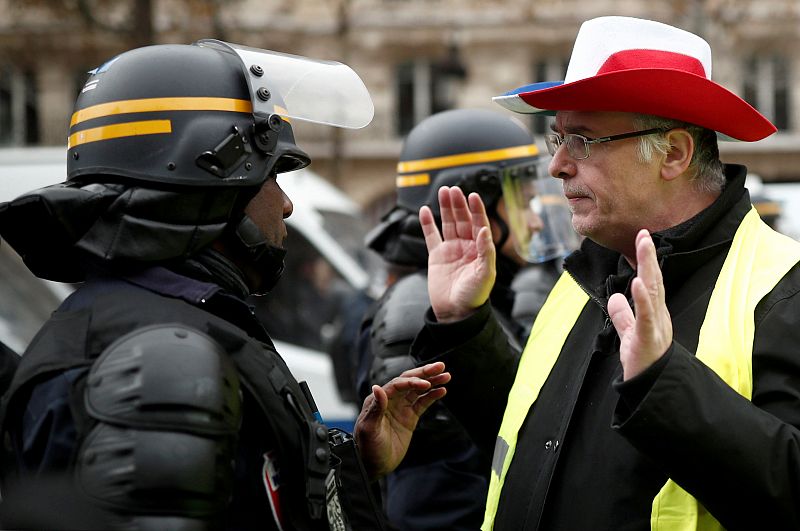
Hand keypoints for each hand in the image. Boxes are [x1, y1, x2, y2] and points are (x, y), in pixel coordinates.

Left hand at [354, 362, 449, 478]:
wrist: (372, 466)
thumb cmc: (367, 448)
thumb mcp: (369, 430)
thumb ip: (376, 409)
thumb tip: (377, 387)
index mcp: (378, 400)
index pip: (397, 385)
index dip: (411, 382)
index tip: (425, 384)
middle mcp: (390, 400)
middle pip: (409, 381)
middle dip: (424, 373)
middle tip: (440, 366)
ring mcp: (401, 408)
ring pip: (418, 390)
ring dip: (431, 382)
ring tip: (446, 375)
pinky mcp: (409, 418)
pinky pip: (422, 403)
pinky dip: (432, 396)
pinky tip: (442, 390)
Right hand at [419, 186, 495, 321]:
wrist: (455, 312)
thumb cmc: (474, 296)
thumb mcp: (485, 274)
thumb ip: (486, 251)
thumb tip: (485, 229)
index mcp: (480, 249)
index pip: (479, 224)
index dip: (476, 209)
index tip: (472, 196)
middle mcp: (466, 246)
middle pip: (462, 219)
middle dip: (458, 204)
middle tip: (453, 190)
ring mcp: (450, 250)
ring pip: (448, 223)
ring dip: (445, 208)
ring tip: (443, 192)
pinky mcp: (436, 256)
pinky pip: (431, 236)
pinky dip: (427, 223)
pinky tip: (426, 210)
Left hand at [607, 229, 672, 379]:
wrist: (651, 386)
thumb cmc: (643, 360)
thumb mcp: (629, 333)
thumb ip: (622, 316)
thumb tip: (615, 298)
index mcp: (654, 313)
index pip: (650, 282)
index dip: (646, 261)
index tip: (642, 239)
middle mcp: (658, 315)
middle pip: (655, 281)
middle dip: (649, 257)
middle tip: (644, 234)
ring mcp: (655, 326)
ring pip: (653, 293)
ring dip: (648, 269)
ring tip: (644, 247)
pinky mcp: (649, 338)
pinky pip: (645, 317)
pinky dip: (641, 300)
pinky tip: (636, 283)